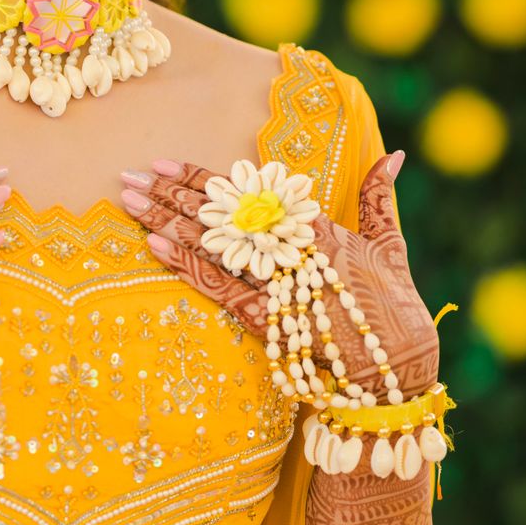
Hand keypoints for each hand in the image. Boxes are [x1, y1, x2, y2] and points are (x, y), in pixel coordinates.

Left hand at [119, 151, 438, 401]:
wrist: (396, 368)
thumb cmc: (395, 304)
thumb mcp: (390, 245)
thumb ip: (380, 197)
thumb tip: (395, 156)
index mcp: (316, 226)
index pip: (246, 194)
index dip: (201, 177)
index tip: (164, 163)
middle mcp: (290, 250)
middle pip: (217, 214)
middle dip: (169, 195)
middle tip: (128, 177)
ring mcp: (275, 285)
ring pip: (210, 246)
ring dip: (166, 222)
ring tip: (129, 203)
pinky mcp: (268, 320)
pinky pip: (217, 287)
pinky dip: (186, 265)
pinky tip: (154, 245)